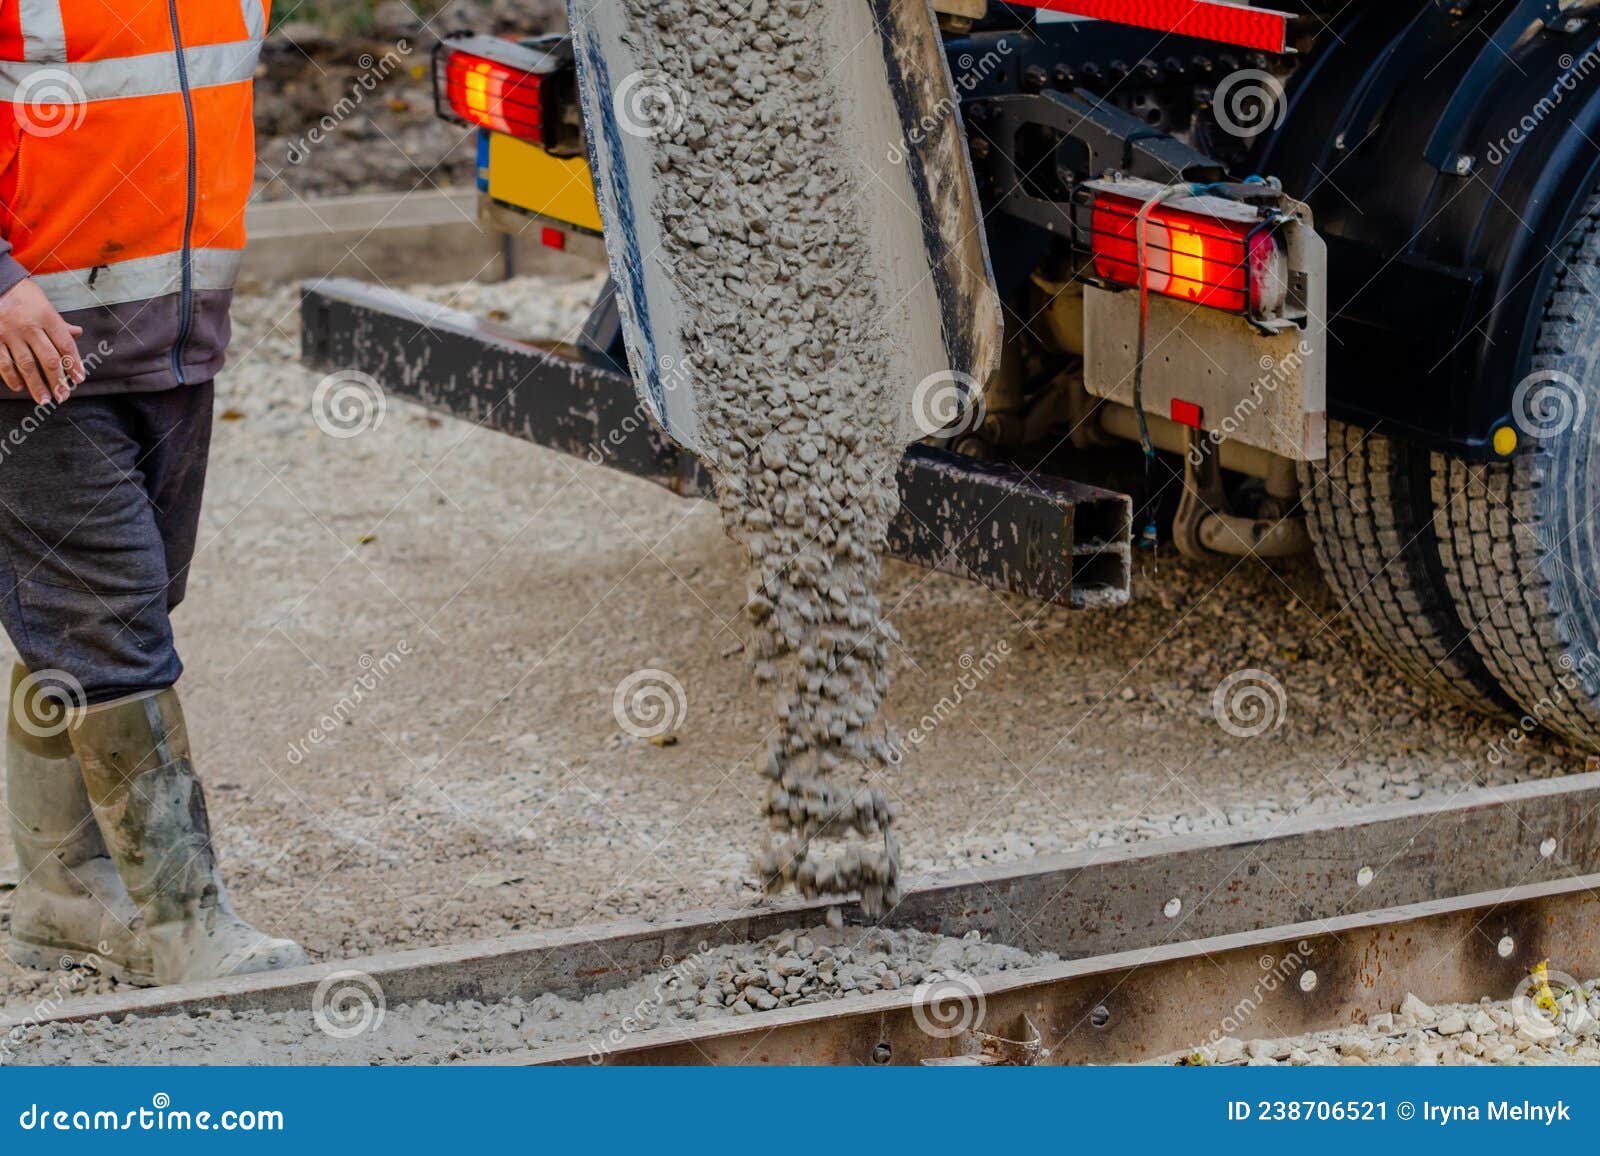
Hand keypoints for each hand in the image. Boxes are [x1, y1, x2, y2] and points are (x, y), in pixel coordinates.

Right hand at [0, 279, 85, 404]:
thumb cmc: (21, 294)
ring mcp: (9, 334)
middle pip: (49, 359)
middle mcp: (29, 327)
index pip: (65, 345)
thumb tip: (78, 333)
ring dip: (36, 385)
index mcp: (46, 316)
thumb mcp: (43, 303)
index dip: (74, 364)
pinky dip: (11, 377)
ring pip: (26, 365)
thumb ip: (59, 323)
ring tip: (44, 400)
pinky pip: (3, 363)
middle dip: (58, 381)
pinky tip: (19, 387)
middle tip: (63, 396)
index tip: (79, 379)